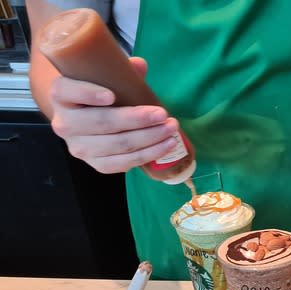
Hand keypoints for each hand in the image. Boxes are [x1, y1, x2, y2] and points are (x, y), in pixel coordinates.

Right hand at [48, 57, 180, 173]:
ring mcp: (78, 147)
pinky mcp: (94, 164)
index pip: (66, 91)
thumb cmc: (99, 91)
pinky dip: (146, 155)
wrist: (86, 117)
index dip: (88, 94)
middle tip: (162, 114)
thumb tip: (141, 65)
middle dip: (136, 119)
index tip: (111, 96)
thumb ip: (121, 70)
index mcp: (60, 94)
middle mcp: (64, 123)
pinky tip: (165, 146)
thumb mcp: (104, 77)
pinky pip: (121, 164)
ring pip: (116, 145)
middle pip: (101, 122)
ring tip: (171, 129)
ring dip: (148, 138)